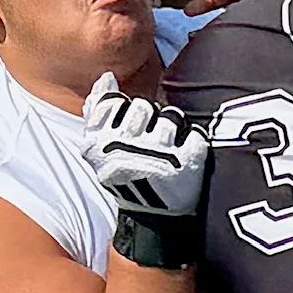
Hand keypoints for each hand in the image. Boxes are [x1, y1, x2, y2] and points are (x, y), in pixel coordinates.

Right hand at [81, 72, 207, 216]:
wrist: (154, 215)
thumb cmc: (127, 173)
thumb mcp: (101, 147)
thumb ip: (98, 110)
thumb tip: (107, 76)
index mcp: (99, 144)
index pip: (114, 102)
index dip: (125, 113)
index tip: (129, 130)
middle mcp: (124, 147)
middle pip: (143, 107)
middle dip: (150, 120)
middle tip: (150, 142)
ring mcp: (155, 155)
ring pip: (170, 116)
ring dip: (172, 130)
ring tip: (167, 150)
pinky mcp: (185, 162)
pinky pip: (193, 133)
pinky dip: (191, 143)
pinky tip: (183, 158)